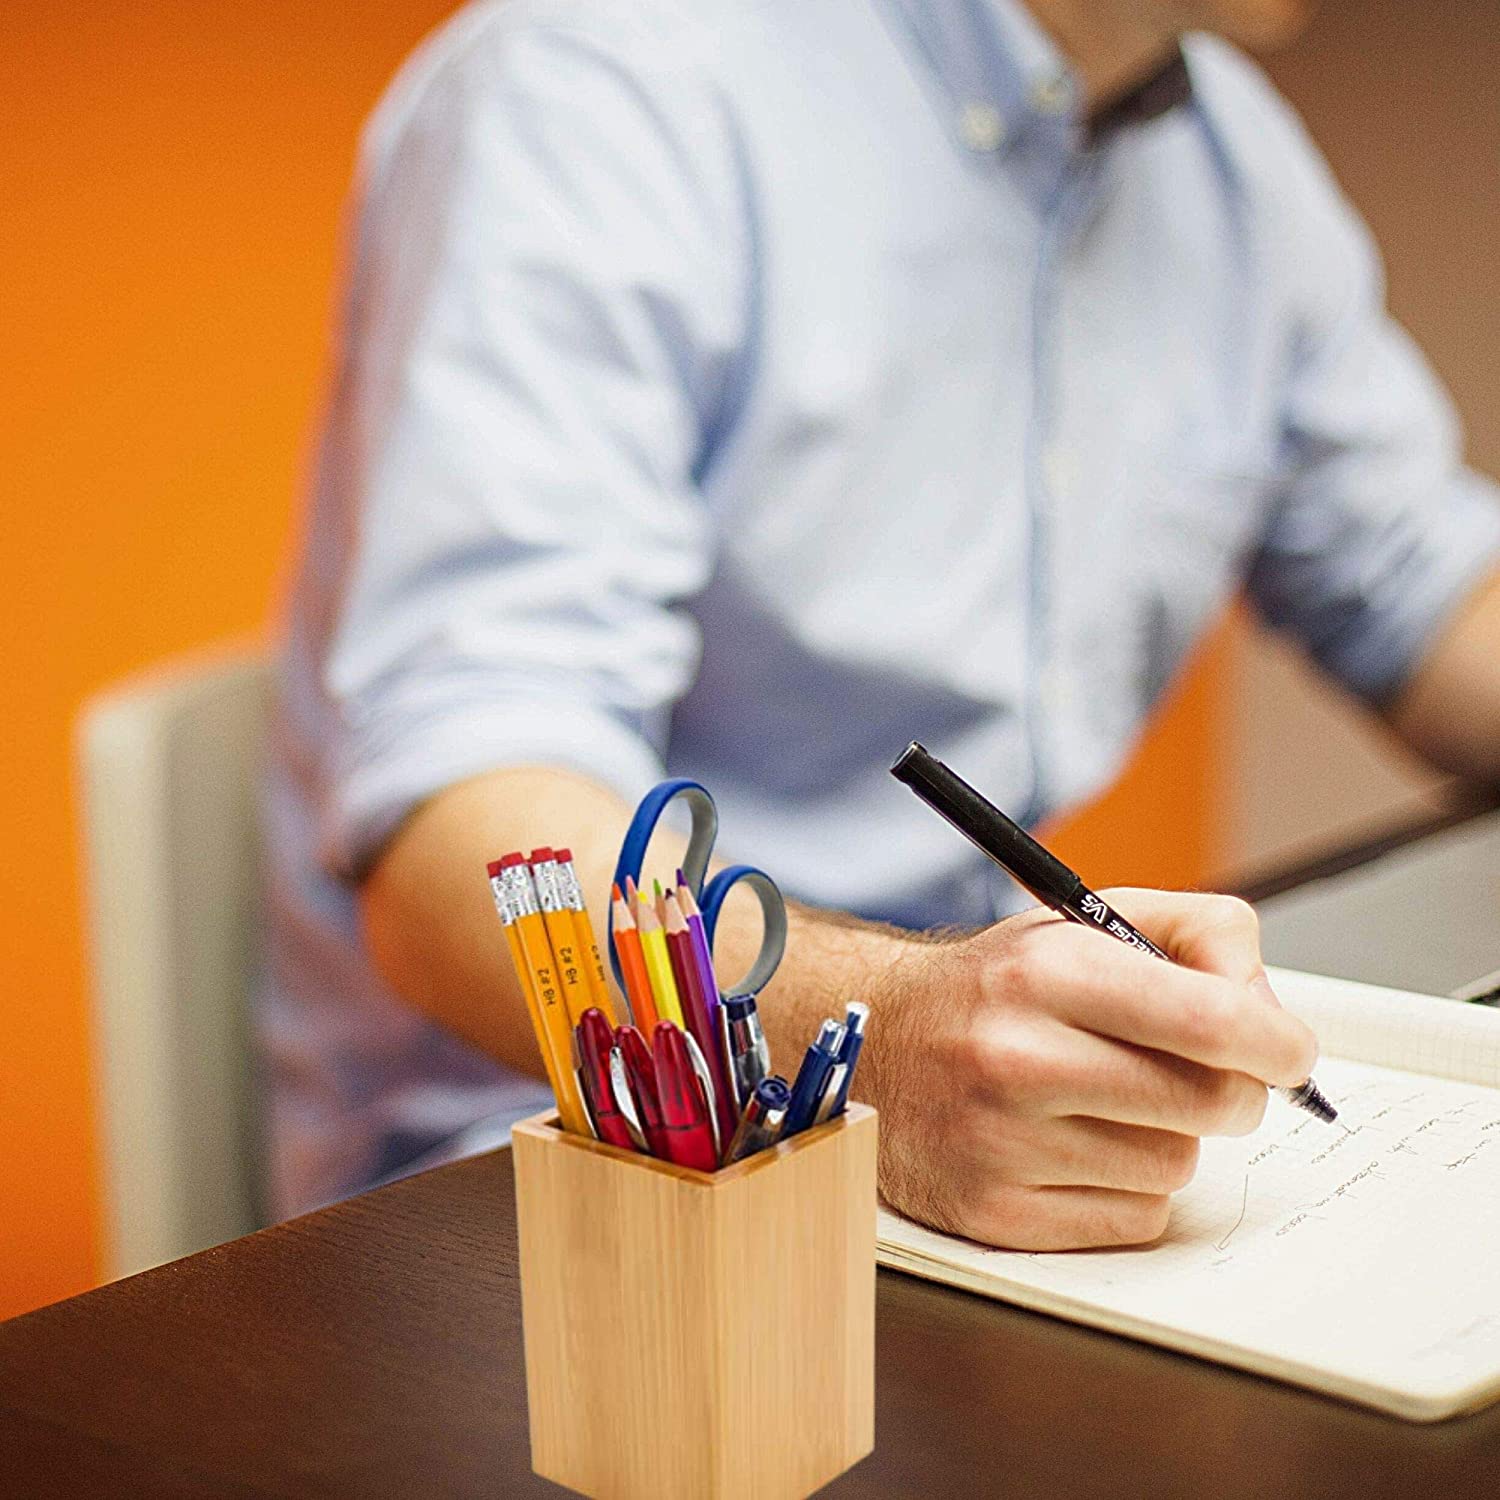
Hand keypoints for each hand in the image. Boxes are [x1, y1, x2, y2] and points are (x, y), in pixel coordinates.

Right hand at [862, 890, 1317, 1250]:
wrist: (881, 1043)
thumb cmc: (1001, 986)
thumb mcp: (1086, 921)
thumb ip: (1200, 934)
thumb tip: (1271, 1014)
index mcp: (1045, 972)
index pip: (1207, 1020)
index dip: (1276, 1042)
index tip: (1289, 1052)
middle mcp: (1016, 1058)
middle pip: (1211, 1103)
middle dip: (1233, 1089)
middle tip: (1205, 1073)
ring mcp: (1001, 1144)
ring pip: (1176, 1165)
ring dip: (1169, 1136)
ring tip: (1112, 1101)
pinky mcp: (994, 1213)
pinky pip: (1135, 1218)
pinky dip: (1130, 1187)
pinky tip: (1081, 1146)